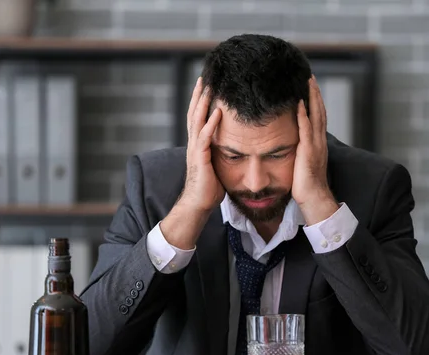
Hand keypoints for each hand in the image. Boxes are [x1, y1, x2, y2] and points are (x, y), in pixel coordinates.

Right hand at [179, 77, 224, 211]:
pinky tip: (217, 113)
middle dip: (199, 95)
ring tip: (209, 87)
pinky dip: (210, 124)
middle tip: (205, 77)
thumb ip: (221, 152)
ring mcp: (195, 150)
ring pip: (197, 121)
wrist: (199, 204)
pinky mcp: (200, 158)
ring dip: (203, 104)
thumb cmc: (210, 187)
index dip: (202, 101)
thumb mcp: (217, 164)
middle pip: (194, 113)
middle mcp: (194, 143)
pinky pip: (205, 138)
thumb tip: (234, 146)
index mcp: (199, 144)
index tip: (208, 85)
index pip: (198, 117)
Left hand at [293, 76, 338, 224]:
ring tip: (307, 82)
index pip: (318, 117)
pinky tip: (299, 103)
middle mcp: (319, 141)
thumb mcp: (303, 162)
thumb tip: (293, 144)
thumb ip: (301, 150)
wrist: (314, 199)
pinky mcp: (308, 152)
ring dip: (312, 98)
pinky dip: (303, 115)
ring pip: (316, 116)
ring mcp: (316, 146)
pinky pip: (306, 130)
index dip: (315, 101)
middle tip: (310, 77)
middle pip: (319, 111)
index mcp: (318, 143)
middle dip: (315, 94)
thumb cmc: (306, 185)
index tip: (310, 86)